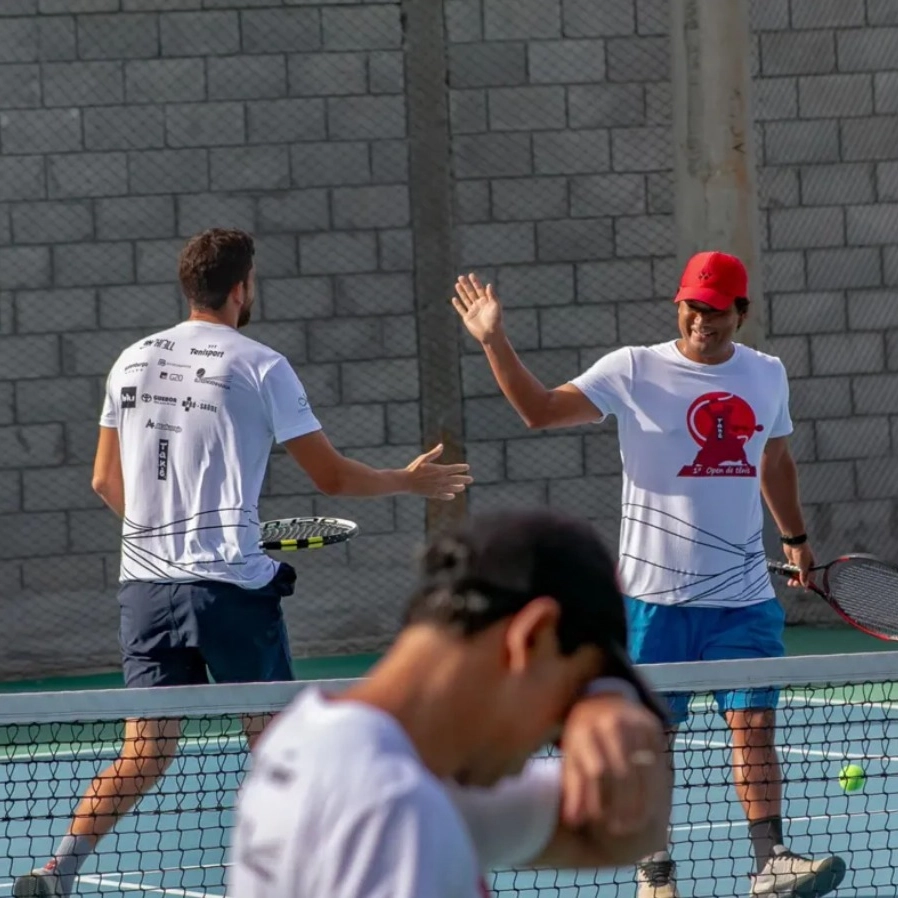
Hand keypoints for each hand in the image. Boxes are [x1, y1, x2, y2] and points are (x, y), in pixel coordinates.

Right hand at [404, 443, 472, 500]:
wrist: (406, 481)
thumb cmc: (414, 468)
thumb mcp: (423, 458)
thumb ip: (434, 453)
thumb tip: (441, 446)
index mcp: (440, 470)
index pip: (455, 468)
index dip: (462, 467)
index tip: (467, 467)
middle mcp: (441, 479)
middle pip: (457, 479)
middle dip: (465, 479)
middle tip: (471, 479)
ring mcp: (438, 488)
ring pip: (452, 488)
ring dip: (458, 488)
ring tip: (462, 487)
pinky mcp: (433, 494)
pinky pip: (444, 496)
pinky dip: (449, 496)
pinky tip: (452, 495)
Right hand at [451, 273, 503, 345]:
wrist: (491, 334)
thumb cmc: (496, 320)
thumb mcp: (496, 306)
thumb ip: (492, 295)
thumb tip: (488, 284)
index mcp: (486, 301)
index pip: (479, 289)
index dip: (475, 282)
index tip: (471, 275)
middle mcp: (479, 305)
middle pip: (471, 292)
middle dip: (466, 285)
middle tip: (461, 277)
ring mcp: (473, 311)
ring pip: (465, 299)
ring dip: (461, 292)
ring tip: (457, 284)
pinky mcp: (467, 318)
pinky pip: (461, 309)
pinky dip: (457, 304)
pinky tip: (454, 299)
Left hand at [558, 693, 667, 835]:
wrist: (602, 699)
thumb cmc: (583, 736)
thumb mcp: (571, 757)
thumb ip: (572, 788)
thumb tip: (573, 821)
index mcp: (584, 730)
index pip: (596, 770)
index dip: (599, 800)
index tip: (601, 822)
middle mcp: (610, 723)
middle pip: (623, 772)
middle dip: (623, 805)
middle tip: (622, 828)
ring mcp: (634, 721)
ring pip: (644, 769)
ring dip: (643, 800)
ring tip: (637, 823)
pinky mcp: (652, 724)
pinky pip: (658, 761)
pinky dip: (656, 785)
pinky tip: (650, 803)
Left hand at [784, 541, 815, 588]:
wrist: (794, 543)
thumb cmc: (801, 554)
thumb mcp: (804, 566)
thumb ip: (804, 576)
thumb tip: (805, 585)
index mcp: (812, 566)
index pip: (811, 577)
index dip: (808, 583)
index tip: (805, 590)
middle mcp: (806, 565)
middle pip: (803, 575)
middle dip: (799, 581)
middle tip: (793, 585)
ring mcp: (799, 562)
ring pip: (796, 573)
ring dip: (793, 578)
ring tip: (789, 584)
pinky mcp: (792, 560)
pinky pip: (791, 568)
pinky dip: (789, 572)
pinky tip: (787, 576)